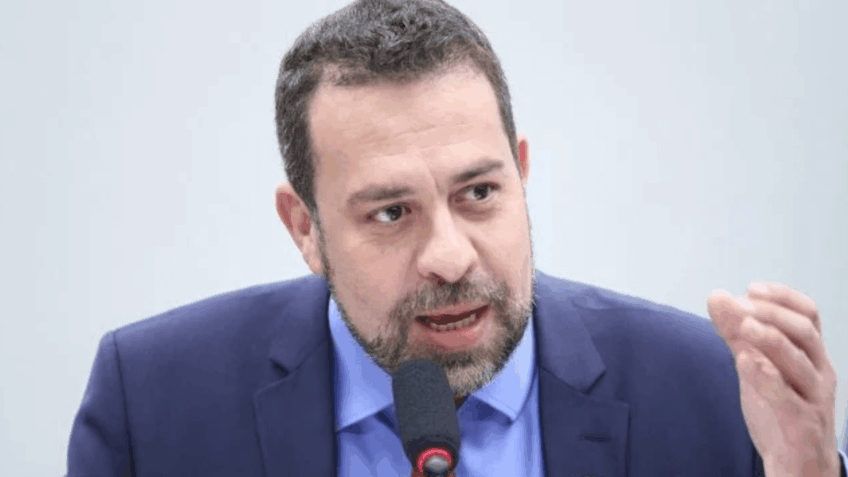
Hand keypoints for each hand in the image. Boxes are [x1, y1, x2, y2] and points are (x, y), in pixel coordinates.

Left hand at [708, 282, 838, 476]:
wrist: (797, 463)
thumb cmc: (781, 409)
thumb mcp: (757, 365)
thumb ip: (736, 333)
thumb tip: (717, 296)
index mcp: (811, 355)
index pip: (808, 315)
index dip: (782, 297)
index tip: (752, 288)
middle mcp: (818, 372)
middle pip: (805, 332)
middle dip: (773, 314)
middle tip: (741, 305)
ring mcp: (812, 398)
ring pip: (801, 363)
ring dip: (771, 339)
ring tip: (743, 327)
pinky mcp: (800, 424)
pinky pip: (788, 398)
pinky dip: (766, 378)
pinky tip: (743, 362)